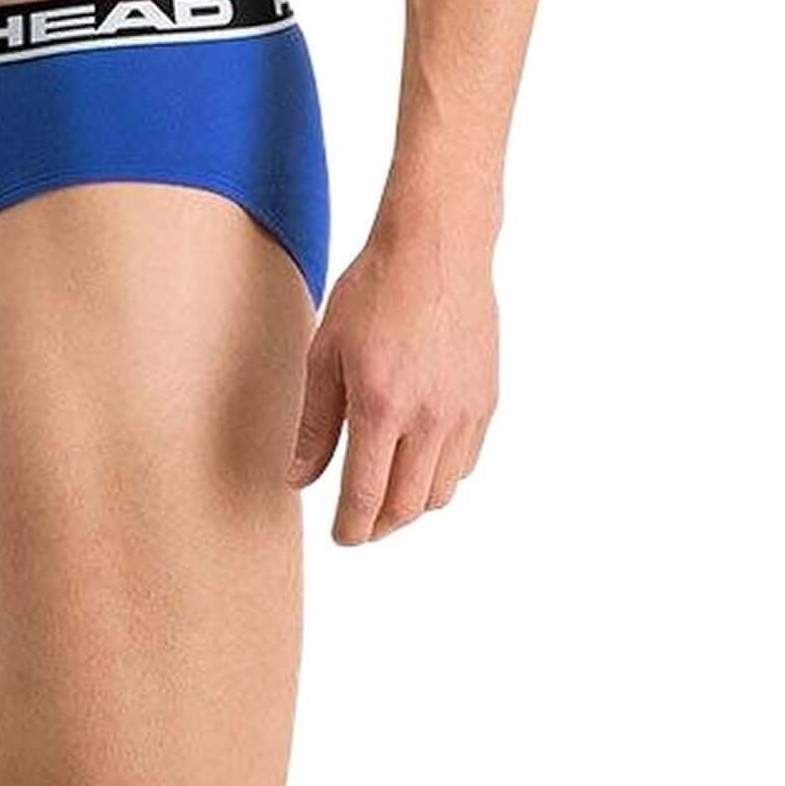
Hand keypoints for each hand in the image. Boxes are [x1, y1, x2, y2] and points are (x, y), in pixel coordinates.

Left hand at [285, 217, 497, 542]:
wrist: (435, 249)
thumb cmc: (373, 292)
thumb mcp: (326, 352)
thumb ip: (315, 424)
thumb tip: (298, 479)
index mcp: (381, 406)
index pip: (367, 497)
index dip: (351, 528)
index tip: (341, 536)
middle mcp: (429, 417)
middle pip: (407, 507)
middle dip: (380, 525)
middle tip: (360, 521)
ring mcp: (464, 411)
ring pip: (441, 492)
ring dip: (411, 503)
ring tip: (387, 489)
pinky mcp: (486, 400)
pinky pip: (466, 461)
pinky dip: (441, 473)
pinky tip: (419, 455)